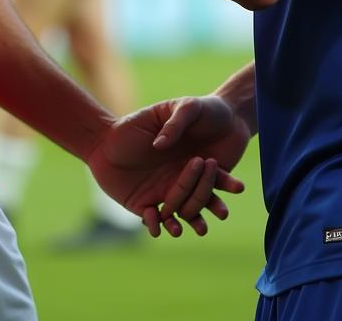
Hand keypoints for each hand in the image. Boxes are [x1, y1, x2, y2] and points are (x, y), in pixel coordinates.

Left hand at [86, 96, 250, 237]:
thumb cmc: (132, 124)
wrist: (103, 140)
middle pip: (201, 196)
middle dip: (213, 204)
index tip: (238, 186)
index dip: (225, 180)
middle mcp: (178, 178)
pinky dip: (158, 225)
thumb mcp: (159, 111)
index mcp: (187, 159)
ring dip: (192, 221)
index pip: (211, 173)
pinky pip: (154, 219)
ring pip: (182, 212)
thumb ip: (173, 122)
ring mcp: (162, 193)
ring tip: (200, 229)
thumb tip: (167, 143)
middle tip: (223, 213)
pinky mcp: (143, 204)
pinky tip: (160, 227)